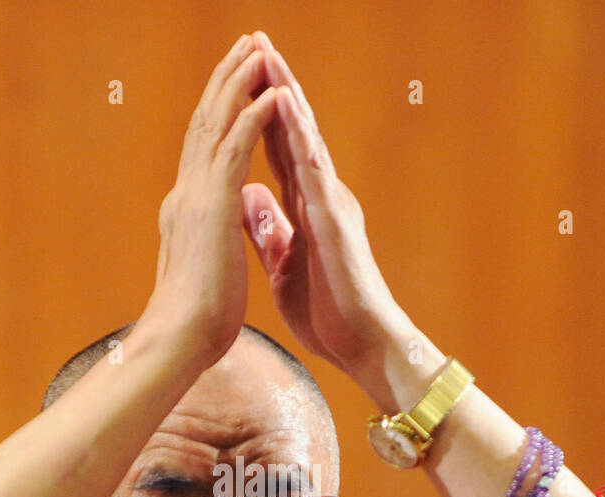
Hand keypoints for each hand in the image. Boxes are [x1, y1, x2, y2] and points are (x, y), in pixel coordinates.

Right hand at [139, 35, 279, 368]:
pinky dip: (252, 119)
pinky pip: (235, 151)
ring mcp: (197, 197)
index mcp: (189, 208)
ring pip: (218, 125)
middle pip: (207, 122)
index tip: (237, 80)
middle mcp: (188, 193)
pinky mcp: (213, 208)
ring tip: (260, 50)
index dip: (220, 110)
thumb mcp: (206, 264)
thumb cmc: (195, 318)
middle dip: (227, 80)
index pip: (205, 148)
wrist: (181, 340)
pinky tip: (271, 94)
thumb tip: (220, 217)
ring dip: (239, 84)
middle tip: (247, 43)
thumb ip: (211, 233)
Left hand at [241, 35, 410, 381]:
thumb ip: (269, 230)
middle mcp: (320, 197)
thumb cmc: (329, 315)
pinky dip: (297, 133)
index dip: (258, 114)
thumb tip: (249, 198)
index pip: (278, 150)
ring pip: (304, 137)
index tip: (240, 78)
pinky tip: (283, 102)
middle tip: (254, 42)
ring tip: (266, 52)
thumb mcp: (284, 265)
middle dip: (272, 86)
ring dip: (284, 93)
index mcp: (305, 209)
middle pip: (291, 131)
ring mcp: (330, 204)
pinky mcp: (334, 220)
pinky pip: (312, 168)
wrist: (363, 347)